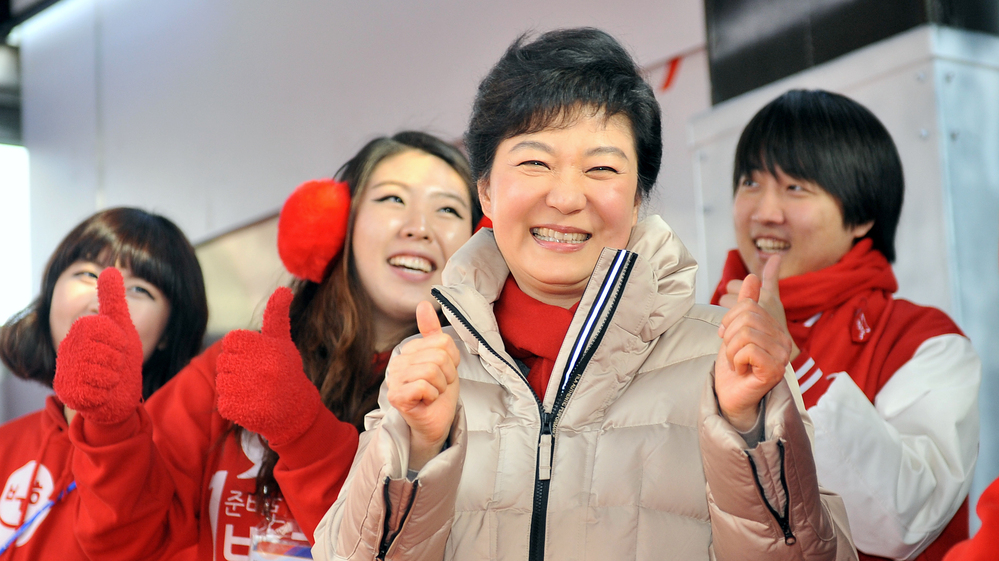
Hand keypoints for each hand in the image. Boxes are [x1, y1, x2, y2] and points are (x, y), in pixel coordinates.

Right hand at [54, 268, 143, 424]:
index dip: (118, 340)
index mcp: (80, 329)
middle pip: (104, 352)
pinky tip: (102, 391)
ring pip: (101, 373)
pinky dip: (105, 393)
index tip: (119, 346)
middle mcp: (68, 348)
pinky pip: (95, 393)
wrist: (118, 395)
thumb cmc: (120, 357)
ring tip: (109, 377)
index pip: (101, 327)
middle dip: (117, 360)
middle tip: (114, 363)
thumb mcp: (121, 326)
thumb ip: (113, 300)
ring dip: (113, 377)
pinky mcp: (68, 393)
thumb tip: (110, 269)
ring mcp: (66, 370)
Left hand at [216, 287, 321, 445]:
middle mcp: (261, 368)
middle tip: (256, 377)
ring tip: (254, 391)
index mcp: (267, 347)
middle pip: (224, 361)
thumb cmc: (286, 372)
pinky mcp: (243, 410)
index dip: (240, 350)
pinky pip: (223, 403)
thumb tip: (284, 289)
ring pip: (222, 382)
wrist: (297, 412)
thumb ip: (277, 315)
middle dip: (236, 369)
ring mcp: (252, 390)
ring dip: (233, 388)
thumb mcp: (283, 342)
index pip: (231, 341)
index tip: (254, 359)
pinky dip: (233, 405)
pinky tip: (251, 405)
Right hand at [386, 301, 459, 470]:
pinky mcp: (396, 397)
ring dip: (440, 386)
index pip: (442, 342)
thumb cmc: (439, 392)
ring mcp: (394, 380)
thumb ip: (433, 333)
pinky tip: (426, 401)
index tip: (444, 374)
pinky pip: (424, 385)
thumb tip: (423, 304)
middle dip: (447, 375)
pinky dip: (432, 395)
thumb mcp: (443, 359)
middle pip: (439, 355)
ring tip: (433, 393)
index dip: (452, 360)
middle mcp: (397, 363)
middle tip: (439, 386)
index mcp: (409, 351)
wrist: (436, 422)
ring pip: (432, 370)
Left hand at [714, 257, 792, 430]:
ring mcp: (782, 356)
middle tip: (733, 354)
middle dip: (729, 336)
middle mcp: (784, 341)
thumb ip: (745, 303)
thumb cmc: (734, 365)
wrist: (730, 395)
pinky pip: (748, 350)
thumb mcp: (735, 329)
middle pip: (747, 318)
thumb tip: (753, 275)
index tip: (728, 338)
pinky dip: (735, 361)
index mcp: (776, 328)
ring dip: (731, 351)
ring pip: (746, 334)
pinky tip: (742, 371)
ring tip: (737, 363)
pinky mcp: (775, 369)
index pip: (748, 305)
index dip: (729, 320)